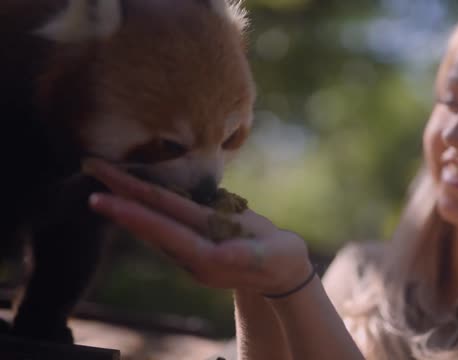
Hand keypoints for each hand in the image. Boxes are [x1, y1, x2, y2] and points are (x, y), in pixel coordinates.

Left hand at [82, 158, 312, 295]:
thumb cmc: (281, 259)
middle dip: (120, 196)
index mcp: (210, 257)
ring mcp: (188, 253)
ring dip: (125, 199)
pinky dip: (142, 205)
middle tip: (90, 169)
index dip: (137, 213)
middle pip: (152, 221)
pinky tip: (128, 191)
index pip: (168, 229)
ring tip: (102, 175)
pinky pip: (162, 223)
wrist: (279, 273)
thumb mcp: (272, 256)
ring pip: (151, 222)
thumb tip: (223, 252)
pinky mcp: (191, 246)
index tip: (107, 197)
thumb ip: (246, 255)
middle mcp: (191, 256)